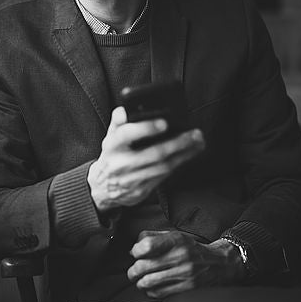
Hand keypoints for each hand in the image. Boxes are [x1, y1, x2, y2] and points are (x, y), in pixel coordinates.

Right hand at [88, 107, 204, 211]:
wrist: (102, 188)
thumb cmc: (112, 156)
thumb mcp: (109, 137)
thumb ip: (118, 122)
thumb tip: (124, 109)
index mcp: (112, 146)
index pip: (126, 134)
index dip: (145, 128)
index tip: (164, 123)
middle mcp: (121, 164)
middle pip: (154, 153)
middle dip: (178, 143)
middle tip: (194, 133)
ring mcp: (132, 180)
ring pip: (163, 167)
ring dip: (184, 154)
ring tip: (198, 143)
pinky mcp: (142, 191)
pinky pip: (164, 176)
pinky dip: (179, 164)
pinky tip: (189, 154)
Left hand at [127, 230, 246, 297]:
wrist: (216, 263)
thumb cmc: (191, 248)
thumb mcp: (175, 235)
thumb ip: (153, 237)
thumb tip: (133, 248)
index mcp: (176, 240)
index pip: (147, 245)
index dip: (136, 250)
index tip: (136, 253)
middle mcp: (179, 256)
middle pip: (143, 266)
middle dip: (133, 270)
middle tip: (133, 271)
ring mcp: (182, 273)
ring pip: (148, 282)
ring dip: (139, 282)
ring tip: (140, 279)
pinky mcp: (184, 287)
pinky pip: (158, 292)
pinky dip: (150, 291)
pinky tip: (152, 286)